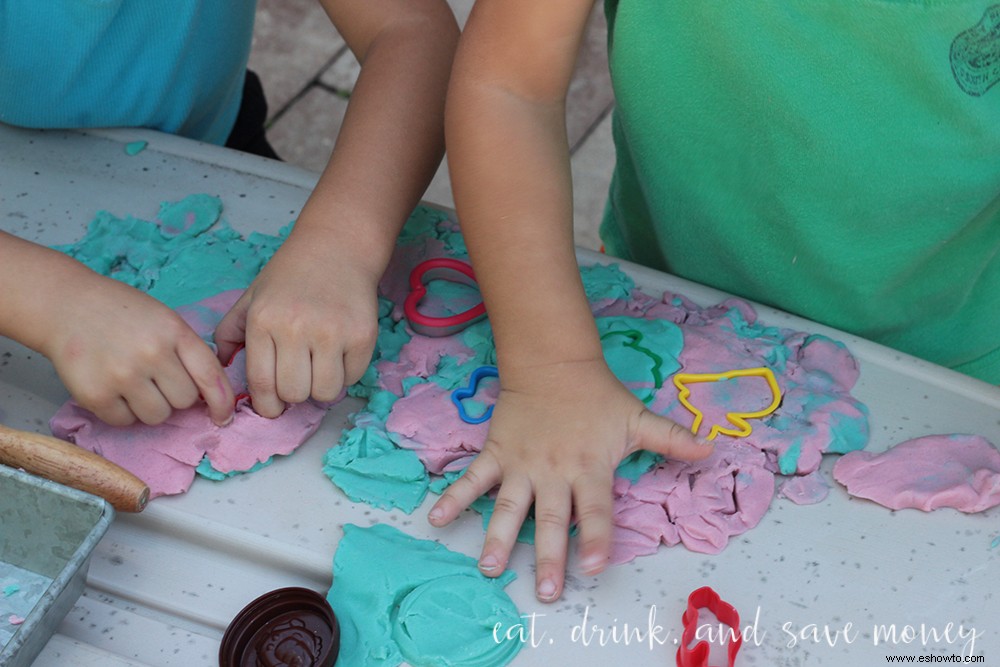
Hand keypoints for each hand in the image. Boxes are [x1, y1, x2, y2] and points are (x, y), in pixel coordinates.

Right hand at [45, 275, 233, 425]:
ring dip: (149, 406)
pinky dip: (122, 411)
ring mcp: (122, 375)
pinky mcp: (95, 394)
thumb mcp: (165, 319)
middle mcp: (151, 353)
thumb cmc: (123, 314)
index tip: (223, 417)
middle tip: (155, 377)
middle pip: (185, 401)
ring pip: (158, 416)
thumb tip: (210, 396)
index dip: (223, 402)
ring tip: (133, 381)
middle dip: (175, 395)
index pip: (210, 376)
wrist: (66, 305)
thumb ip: (187, 351)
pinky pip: (125, 421)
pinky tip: (112, 387)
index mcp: (174, 331)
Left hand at [214, 229, 379, 416]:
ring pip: (325, 392)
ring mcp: (332, 332)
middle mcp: (296, 327)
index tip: (273, 406)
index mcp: (263, 321)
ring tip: (319, 366)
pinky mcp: (363, 335)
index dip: (267, 405)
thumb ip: (230, 332)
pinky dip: (346, 373)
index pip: (262, 384)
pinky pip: (352, 377)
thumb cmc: (290, 276)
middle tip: (299, 376)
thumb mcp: (252, 297)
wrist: (336, 247)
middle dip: (295, 393)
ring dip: (321, 387)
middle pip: (294, 393)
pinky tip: (340, 353)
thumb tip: (221, 366)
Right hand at [428, 358, 712, 601]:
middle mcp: (555, 471)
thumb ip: (671, 438)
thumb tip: (712, 449)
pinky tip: (437, 519)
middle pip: (553, 519)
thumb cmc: (597, 397)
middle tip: (547, 591)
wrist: (552, 363)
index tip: (592, 567)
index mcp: (590, 467)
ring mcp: (522, 464)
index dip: (595, 538)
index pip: (596, 509)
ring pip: (510, 506)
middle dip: (550, 556)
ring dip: (499, 537)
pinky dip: (455, 497)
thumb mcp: (637, 418)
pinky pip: (473, 478)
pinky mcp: (497, 453)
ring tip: (491, 568)